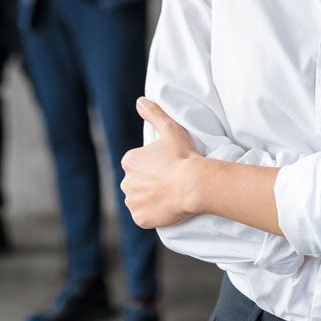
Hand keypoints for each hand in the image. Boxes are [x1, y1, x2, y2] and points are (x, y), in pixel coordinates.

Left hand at [121, 97, 202, 228]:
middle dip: (148, 183)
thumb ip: (153, 113)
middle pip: (136, 183)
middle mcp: (126, 182)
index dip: (152, 166)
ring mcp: (132, 202)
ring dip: (148, 199)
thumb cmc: (182, 156)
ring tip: (168, 195)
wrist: (194, 184)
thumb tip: (139, 101)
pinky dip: (151, 214)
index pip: (136, 165)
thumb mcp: (169, 129)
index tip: (166, 167)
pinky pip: (143, 217)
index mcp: (129, 161)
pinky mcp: (140, 219)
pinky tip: (165, 208)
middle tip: (169, 182)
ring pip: (138, 200)